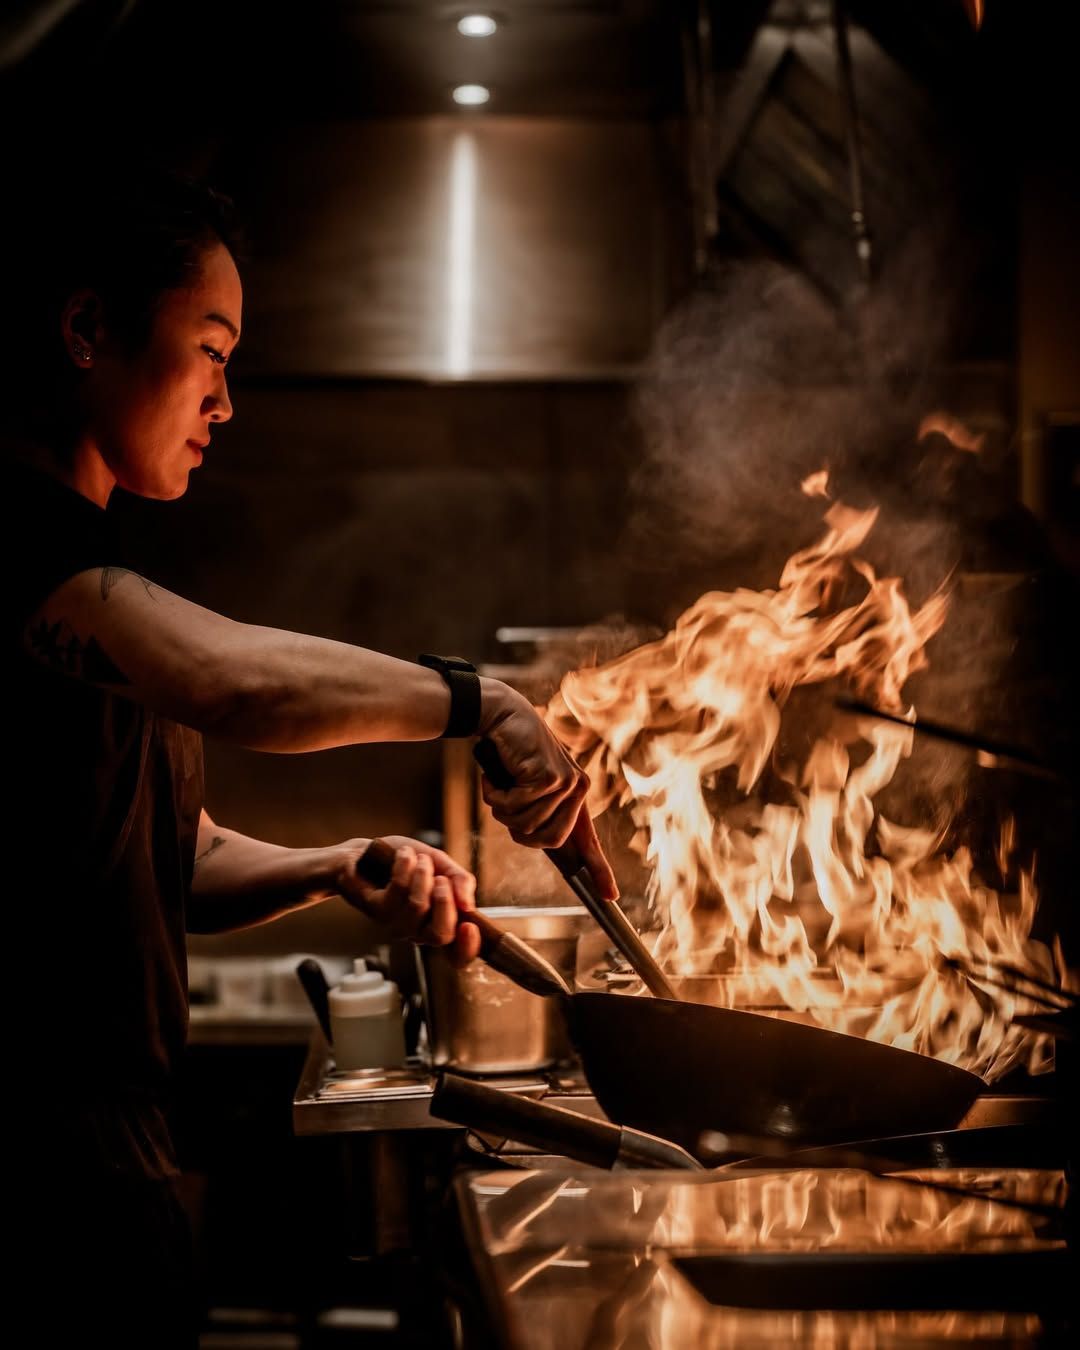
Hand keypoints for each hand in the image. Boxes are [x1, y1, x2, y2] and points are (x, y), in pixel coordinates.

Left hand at [335, 836, 480, 964]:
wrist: (368, 851)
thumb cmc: (407, 862)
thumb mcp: (443, 865)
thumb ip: (461, 881)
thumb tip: (469, 905)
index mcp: (439, 923)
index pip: (457, 954)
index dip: (468, 947)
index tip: (470, 926)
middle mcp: (418, 931)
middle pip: (441, 935)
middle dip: (445, 901)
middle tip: (440, 879)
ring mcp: (396, 924)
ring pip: (418, 906)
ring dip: (423, 874)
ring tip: (419, 859)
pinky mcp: (376, 910)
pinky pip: (398, 890)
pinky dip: (406, 865)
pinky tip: (404, 855)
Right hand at [478, 680, 618, 899]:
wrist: (501, 716)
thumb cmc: (510, 755)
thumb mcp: (528, 789)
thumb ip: (539, 814)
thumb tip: (543, 842)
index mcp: (576, 796)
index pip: (589, 841)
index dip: (600, 871)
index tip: (611, 897)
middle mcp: (578, 789)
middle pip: (547, 841)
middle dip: (518, 830)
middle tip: (505, 806)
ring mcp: (566, 782)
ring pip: (527, 825)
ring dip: (502, 809)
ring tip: (499, 785)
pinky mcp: (549, 776)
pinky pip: (515, 806)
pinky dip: (495, 795)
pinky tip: (495, 777)